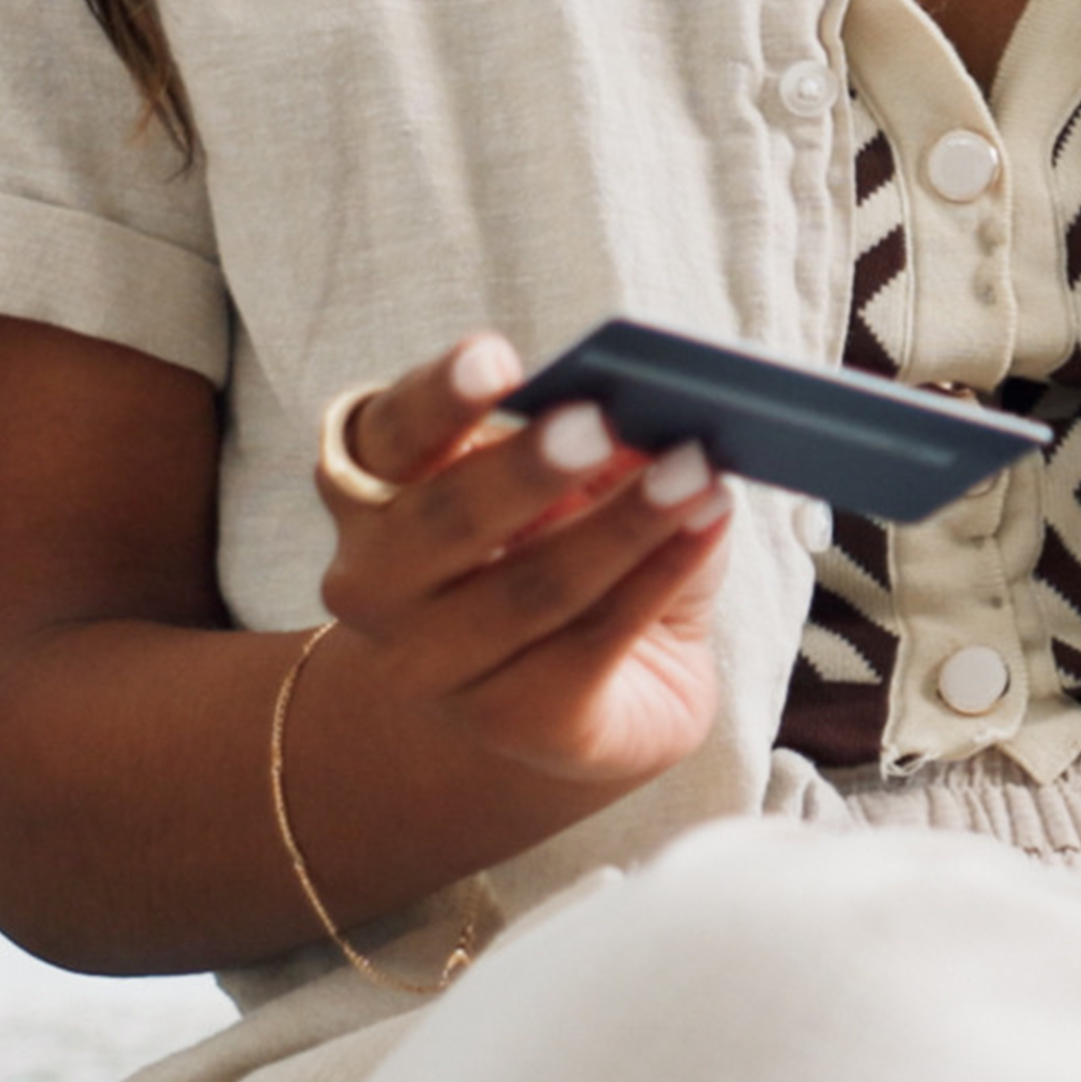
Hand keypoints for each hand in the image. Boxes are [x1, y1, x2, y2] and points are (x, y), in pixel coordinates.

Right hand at [312, 330, 735, 794]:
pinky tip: (707, 526)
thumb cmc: (562, 549)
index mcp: (373, 490)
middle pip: (446, 518)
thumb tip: (659, 411)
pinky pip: (593, 643)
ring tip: (695, 470)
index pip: (389, 432)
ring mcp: (433, 665)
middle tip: (601, 421)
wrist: (570, 696)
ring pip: (531, 590)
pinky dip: (660, 576)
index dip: (440, 397)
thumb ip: (600, 439)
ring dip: (624, 524)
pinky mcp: (512, 722)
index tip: (498, 359)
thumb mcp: (573, 477)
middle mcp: (376, 581)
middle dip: (529, 467)